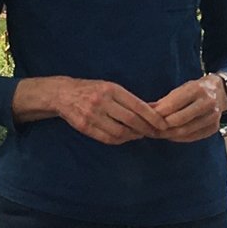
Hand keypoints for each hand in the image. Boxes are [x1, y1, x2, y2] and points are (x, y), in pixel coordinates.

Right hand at [48, 78, 164, 145]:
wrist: (63, 94)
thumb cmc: (91, 89)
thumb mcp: (109, 87)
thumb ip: (128, 99)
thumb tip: (152, 110)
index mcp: (111, 89)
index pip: (137, 105)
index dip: (152, 117)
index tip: (163, 124)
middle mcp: (102, 101)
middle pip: (130, 120)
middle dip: (145, 129)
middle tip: (154, 133)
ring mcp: (92, 115)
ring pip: (119, 132)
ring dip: (133, 136)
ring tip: (139, 134)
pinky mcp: (84, 127)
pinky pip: (107, 138)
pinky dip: (120, 140)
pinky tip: (125, 137)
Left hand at [150, 76, 226, 142]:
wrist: (220, 92)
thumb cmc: (196, 89)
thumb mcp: (181, 89)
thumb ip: (165, 101)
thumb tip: (146, 111)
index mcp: (197, 89)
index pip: (173, 104)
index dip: (158, 113)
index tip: (147, 118)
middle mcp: (207, 102)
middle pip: (179, 120)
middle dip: (162, 126)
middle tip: (150, 129)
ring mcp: (213, 116)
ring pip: (185, 131)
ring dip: (169, 134)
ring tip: (157, 134)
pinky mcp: (214, 127)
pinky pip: (193, 137)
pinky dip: (179, 138)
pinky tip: (170, 136)